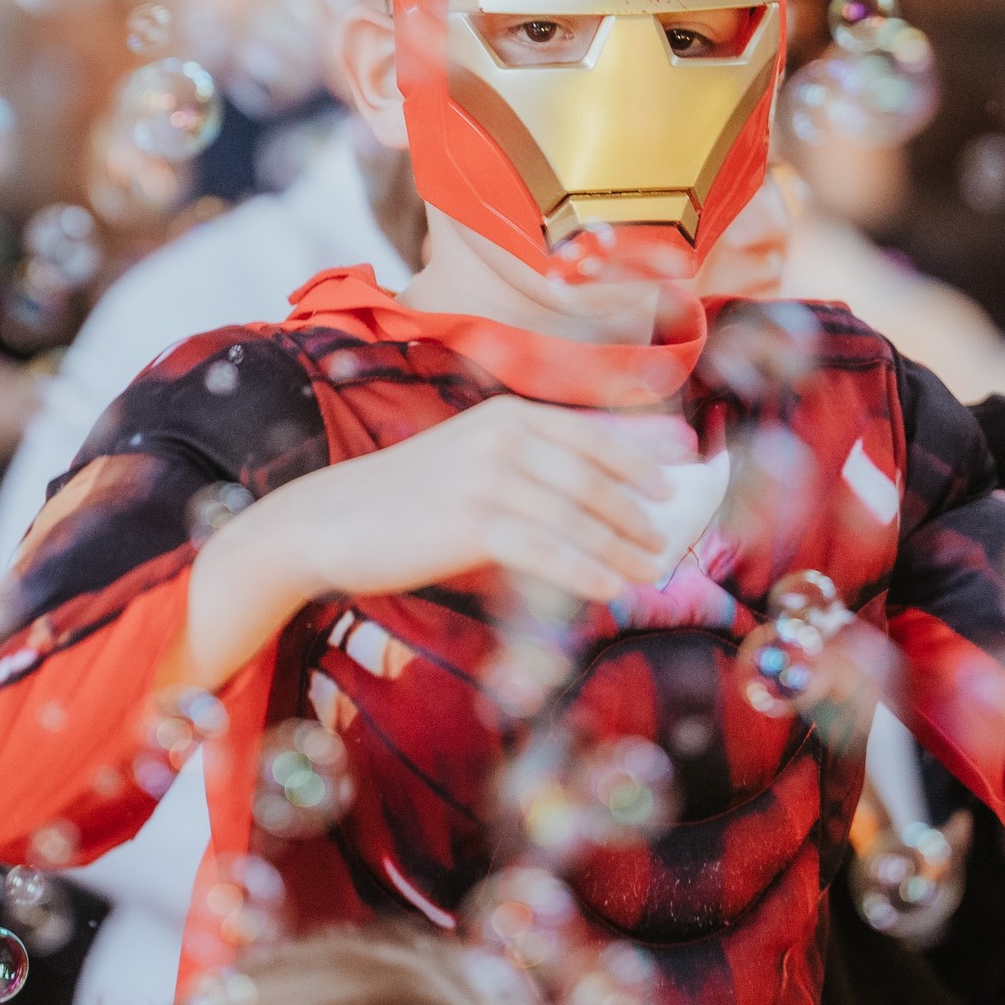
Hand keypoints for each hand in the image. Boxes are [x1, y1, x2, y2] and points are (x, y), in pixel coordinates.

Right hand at [180, 398, 691, 689]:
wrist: (327, 521)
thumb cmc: (403, 500)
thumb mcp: (468, 461)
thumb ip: (524, 468)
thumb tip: (587, 498)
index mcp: (507, 415)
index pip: (594, 434)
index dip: (642, 459)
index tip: (676, 481)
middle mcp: (504, 436)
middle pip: (596, 477)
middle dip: (638, 514)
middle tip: (667, 543)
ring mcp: (489, 477)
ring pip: (578, 516)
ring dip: (622, 548)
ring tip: (650, 573)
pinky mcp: (474, 522)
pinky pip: (549, 551)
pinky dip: (588, 571)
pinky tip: (612, 590)